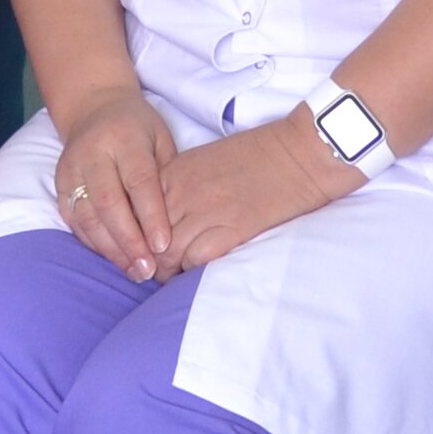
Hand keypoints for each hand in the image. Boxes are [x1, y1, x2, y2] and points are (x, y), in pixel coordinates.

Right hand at [50, 91, 180, 279]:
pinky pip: (73, 220)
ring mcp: (71, 170)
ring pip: (88, 216)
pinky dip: (93, 243)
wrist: (93, 108)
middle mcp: (93, 154)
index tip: (164, 246)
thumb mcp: (160, 138)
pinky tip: (113, 258)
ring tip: (134, 271)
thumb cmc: (137, 128)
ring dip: (111, 249)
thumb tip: (176, 224)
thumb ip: (166, 175)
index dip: (151, 216)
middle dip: (129, 240)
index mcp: (124, 138)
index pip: (139, 181)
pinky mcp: (59, 184)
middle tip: (148, 270)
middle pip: (109, 202)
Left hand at [154, 111, 359, 273]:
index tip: (141, 249)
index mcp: (173, 172)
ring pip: (165, 253)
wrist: (297, 154)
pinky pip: (194, 260)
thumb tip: (165, 217)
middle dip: (146, 258)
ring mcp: (204, 211)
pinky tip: (195, 275)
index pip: (135, 212)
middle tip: (153, 271)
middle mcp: (181, 192)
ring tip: (173, 279)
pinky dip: (190, 272)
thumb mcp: (204, 162)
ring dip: (166, 271)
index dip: (135, 236)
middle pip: (145, 236)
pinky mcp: (229, 230)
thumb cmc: (257, 156)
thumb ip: (179, 186)